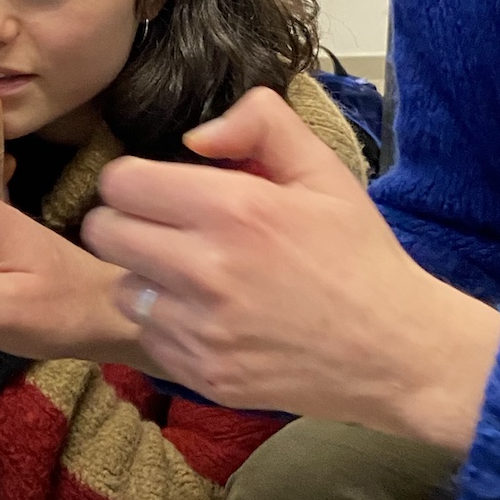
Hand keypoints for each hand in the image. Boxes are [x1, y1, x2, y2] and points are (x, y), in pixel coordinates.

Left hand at [81, 87, 499, 450]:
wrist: (395, 351)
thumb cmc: (357, 256)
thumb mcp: (324, 171)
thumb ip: (261, 124)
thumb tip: (197, 135)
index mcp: (235, 210)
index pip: (121, 183)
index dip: (134, 180)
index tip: (160, 189)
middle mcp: (208, 271)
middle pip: (105, 233)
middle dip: (127, 222)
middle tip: (164, 228)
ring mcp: (201, 331)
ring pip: (122, 288)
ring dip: (145, 277)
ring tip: (190, 275)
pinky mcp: (203, 375)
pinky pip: (148, 337)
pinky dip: (167, 324)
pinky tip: (209, 316)